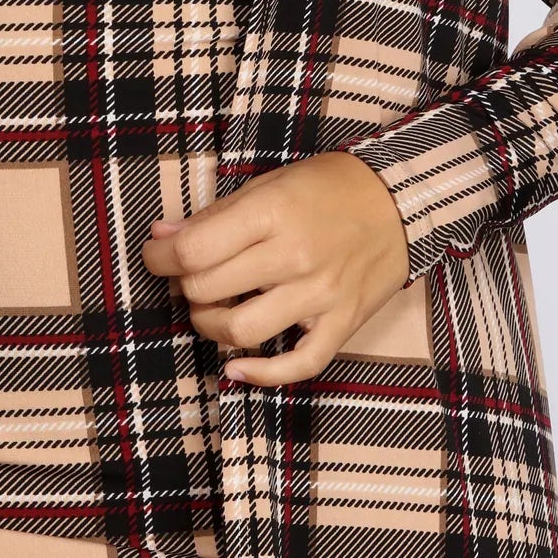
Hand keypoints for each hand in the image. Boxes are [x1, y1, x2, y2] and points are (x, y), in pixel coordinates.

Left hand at [139, 149, 410, 385]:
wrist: (401, 200)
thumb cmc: (328, 187)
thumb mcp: (268, 183)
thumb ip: (215, 215)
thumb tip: (162, 236)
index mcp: (273, 213)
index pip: (194, 250)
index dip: (160, 257)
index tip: (157, 254)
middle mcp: (295, 257)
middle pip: (208, 290)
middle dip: (183, 286)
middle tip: (186, 276)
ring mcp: (320, 295)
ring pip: (241, 332)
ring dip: (210, 326)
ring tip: (211, 310)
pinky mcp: (342, 324)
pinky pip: (297, 365)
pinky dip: (260, 374)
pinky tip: (236, 368)